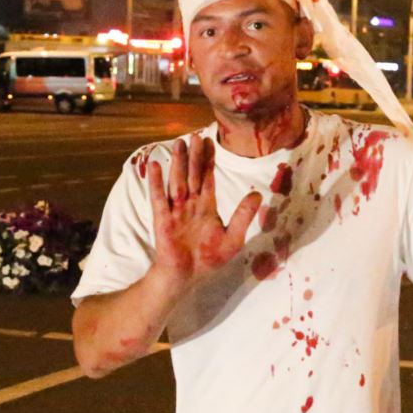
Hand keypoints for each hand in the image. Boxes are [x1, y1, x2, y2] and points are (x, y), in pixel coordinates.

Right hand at [147, 136, 262, 284]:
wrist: (187, 276)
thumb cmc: (209, 258)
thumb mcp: (233, 237)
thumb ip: (243, 215)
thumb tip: (257, 194)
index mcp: (206, 206)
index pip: (208, 177)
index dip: (208, 160)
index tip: (209, 141)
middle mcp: (191, 204)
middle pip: (192, 174)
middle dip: (194, 156)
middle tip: (194, 135)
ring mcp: (176, 210)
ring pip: (177, 181)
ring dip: (177, 163)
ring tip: (178, 144)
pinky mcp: (163, 220)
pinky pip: (159, 198)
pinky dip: (156, 182)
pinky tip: (155, 166)